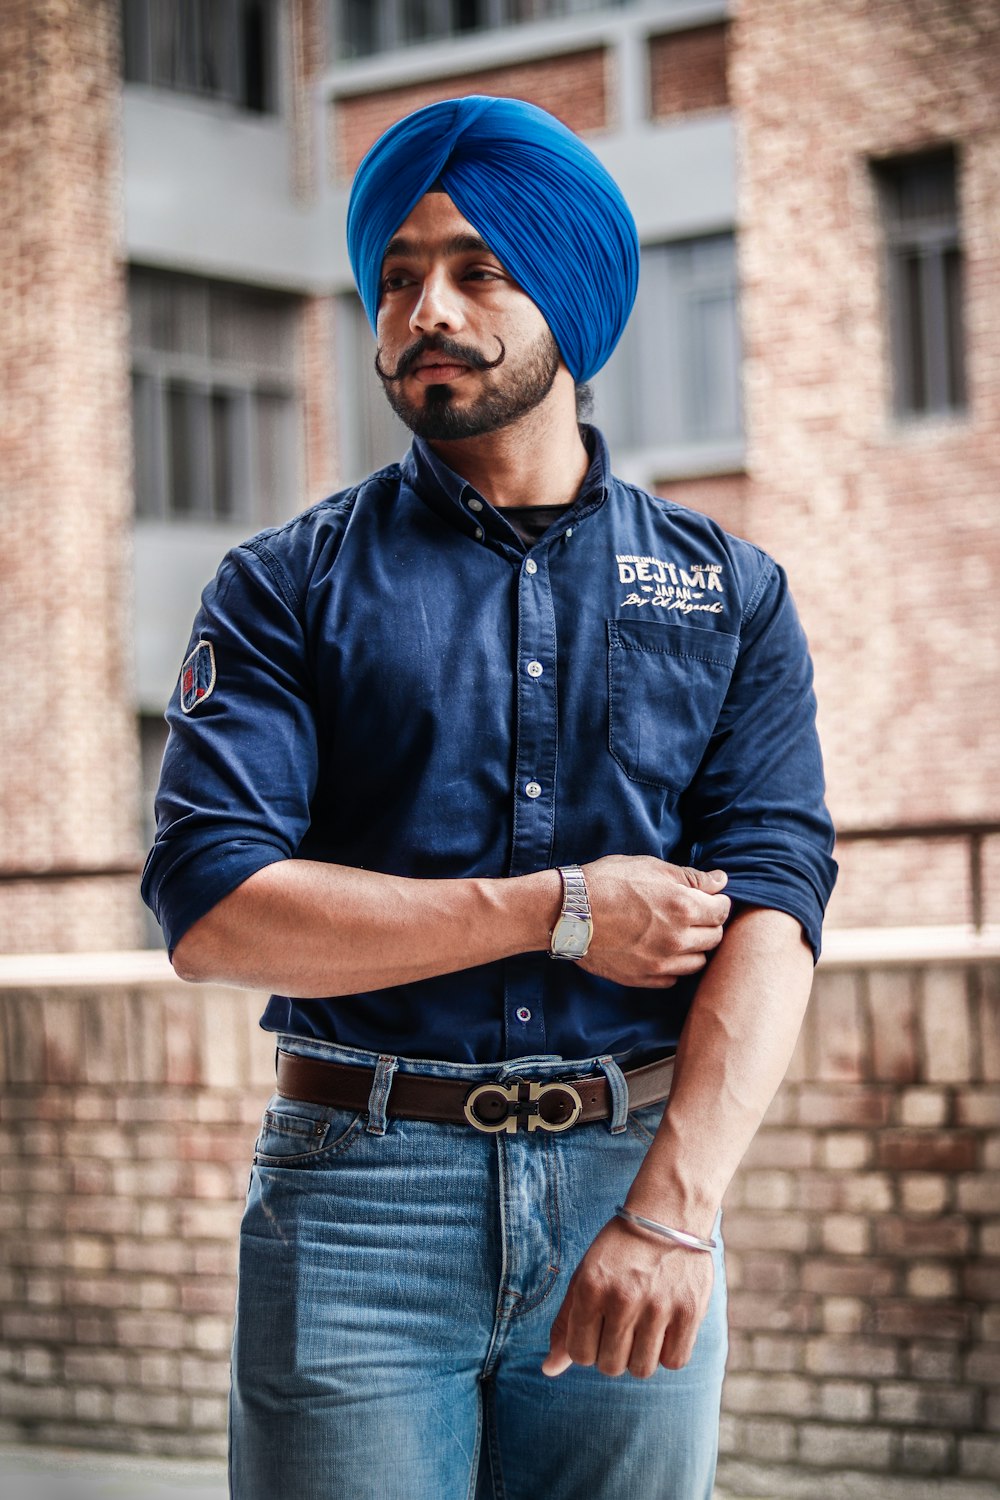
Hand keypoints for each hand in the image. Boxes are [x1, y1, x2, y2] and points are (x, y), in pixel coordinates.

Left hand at [542, 1217, 714, 1378]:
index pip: (580, 1353)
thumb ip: (566, 1323)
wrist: (668, 1213)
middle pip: (610, 1366)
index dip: (588, 1346)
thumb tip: (548, 1369)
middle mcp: (622, 1299)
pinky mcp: (689, 1311)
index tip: (598, 1327)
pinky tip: (665, 1328)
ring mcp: (658, 1306)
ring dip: (641, 1355)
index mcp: (591, 1288)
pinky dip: (669, 1352)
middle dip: (613, 1352)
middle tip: (623, 1324)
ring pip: (642, 1369)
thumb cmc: (620, 1250)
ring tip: (644, 1327)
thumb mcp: (585, 1275)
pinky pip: (674, 1361)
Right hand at [579, 855, 729, 987]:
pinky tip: (659, 951)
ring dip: (693, 948)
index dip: (718, 902)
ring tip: (675, 934)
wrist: (567, 912)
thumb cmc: (606, 882)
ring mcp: (660, 963)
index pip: (722, 911)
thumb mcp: (650, 867)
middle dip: (708, 925)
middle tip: (692, 915)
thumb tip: (720, 881)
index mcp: (683, 907)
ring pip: (698, 962)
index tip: (708, 899)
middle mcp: (677, 939)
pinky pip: (673, 978)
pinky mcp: (643, 979)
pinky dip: (672, 966)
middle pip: (715, 938)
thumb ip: (690, 877)